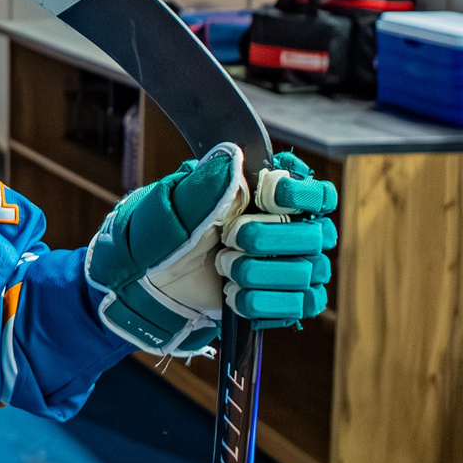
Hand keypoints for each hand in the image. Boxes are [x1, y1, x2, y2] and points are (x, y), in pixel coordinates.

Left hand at [84, 144, 335, 354]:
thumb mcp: (174, 205)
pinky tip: (233, 294)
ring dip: (259, 271)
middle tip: (229, 239)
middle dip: (268, 238)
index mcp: (267, 198)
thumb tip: (236, 157)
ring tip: (224, 268)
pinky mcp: (287, 302)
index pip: (317, 193)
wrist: (146, 286)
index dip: (299, 196)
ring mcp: (292, 269)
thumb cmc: (162, 237)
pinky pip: (300, 305)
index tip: (265, 198)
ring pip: (308, 272)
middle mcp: (290, 231)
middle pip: (317, 235)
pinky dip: (263, 301)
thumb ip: (208, 182)